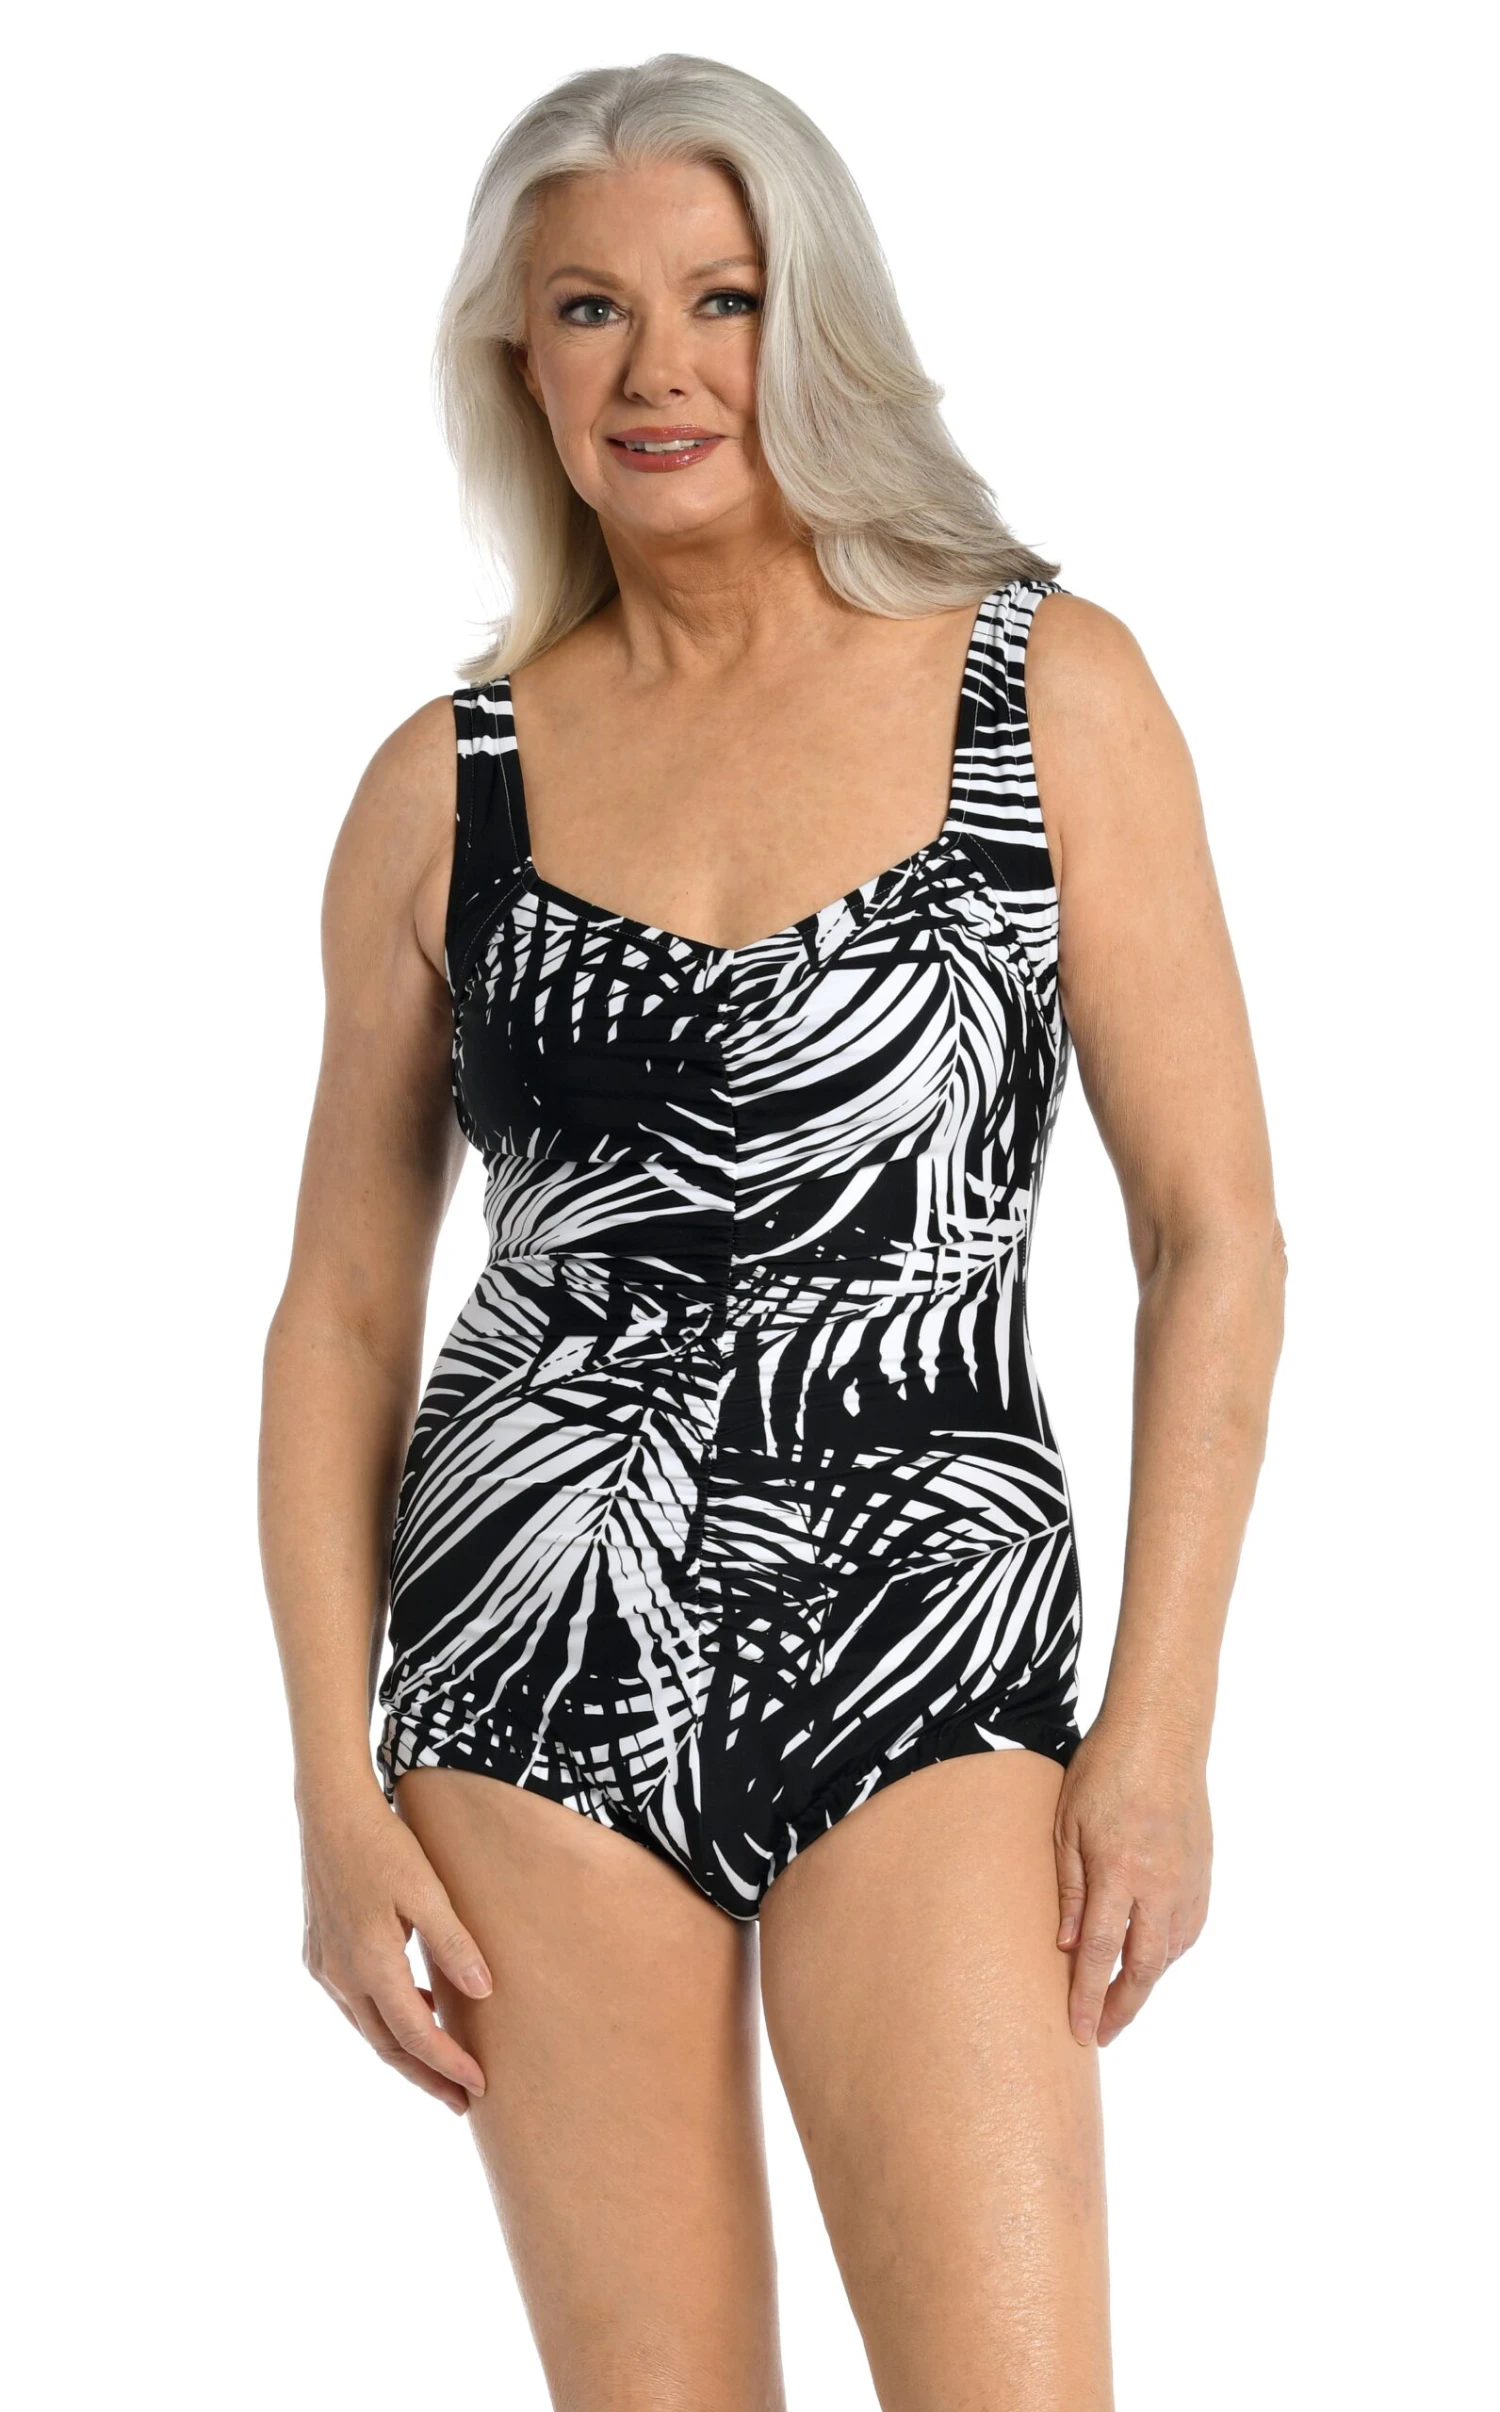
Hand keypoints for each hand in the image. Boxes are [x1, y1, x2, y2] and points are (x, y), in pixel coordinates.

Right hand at [299, 1781, 492, 2112]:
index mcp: (370, 1963)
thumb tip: (483, 1992)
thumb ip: (454, 1942)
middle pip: (387, 2045)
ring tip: (443, 2063)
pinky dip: (385, 2017)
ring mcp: (324, 1966)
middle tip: (461, 2099)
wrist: (330, 1810)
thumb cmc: (384, 1843)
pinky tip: (414, 2007)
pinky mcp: (318, 1953)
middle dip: (425, 2075)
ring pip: (367, 2027)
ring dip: (404, 2049)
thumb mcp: (427, 1890)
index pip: (416, 2035)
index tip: (479, 2087)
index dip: (448, 2065)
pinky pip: (354, 2003)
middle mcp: (341, 1975)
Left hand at [1053, 1717, 1211, 2047]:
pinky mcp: (1203, 1872)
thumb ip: (1069, 1888)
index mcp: (1118, 1871)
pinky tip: (1154, 1958)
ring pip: (1170, 1952)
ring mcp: (1187, 1880)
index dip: (1087, 1996)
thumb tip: (1064, 1945)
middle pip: (1143, 1966)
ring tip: (1120, 1998)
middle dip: (1122, 2007)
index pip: (1100, 1952)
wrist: (1161, 1737)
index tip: (1079, 2031)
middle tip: (1101, 2032)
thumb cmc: (1105, 1771)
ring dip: (1146, 1980)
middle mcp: (1158, 1884)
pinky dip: (1170, 1952)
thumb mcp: (1067, 1825)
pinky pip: (1189, 1929)